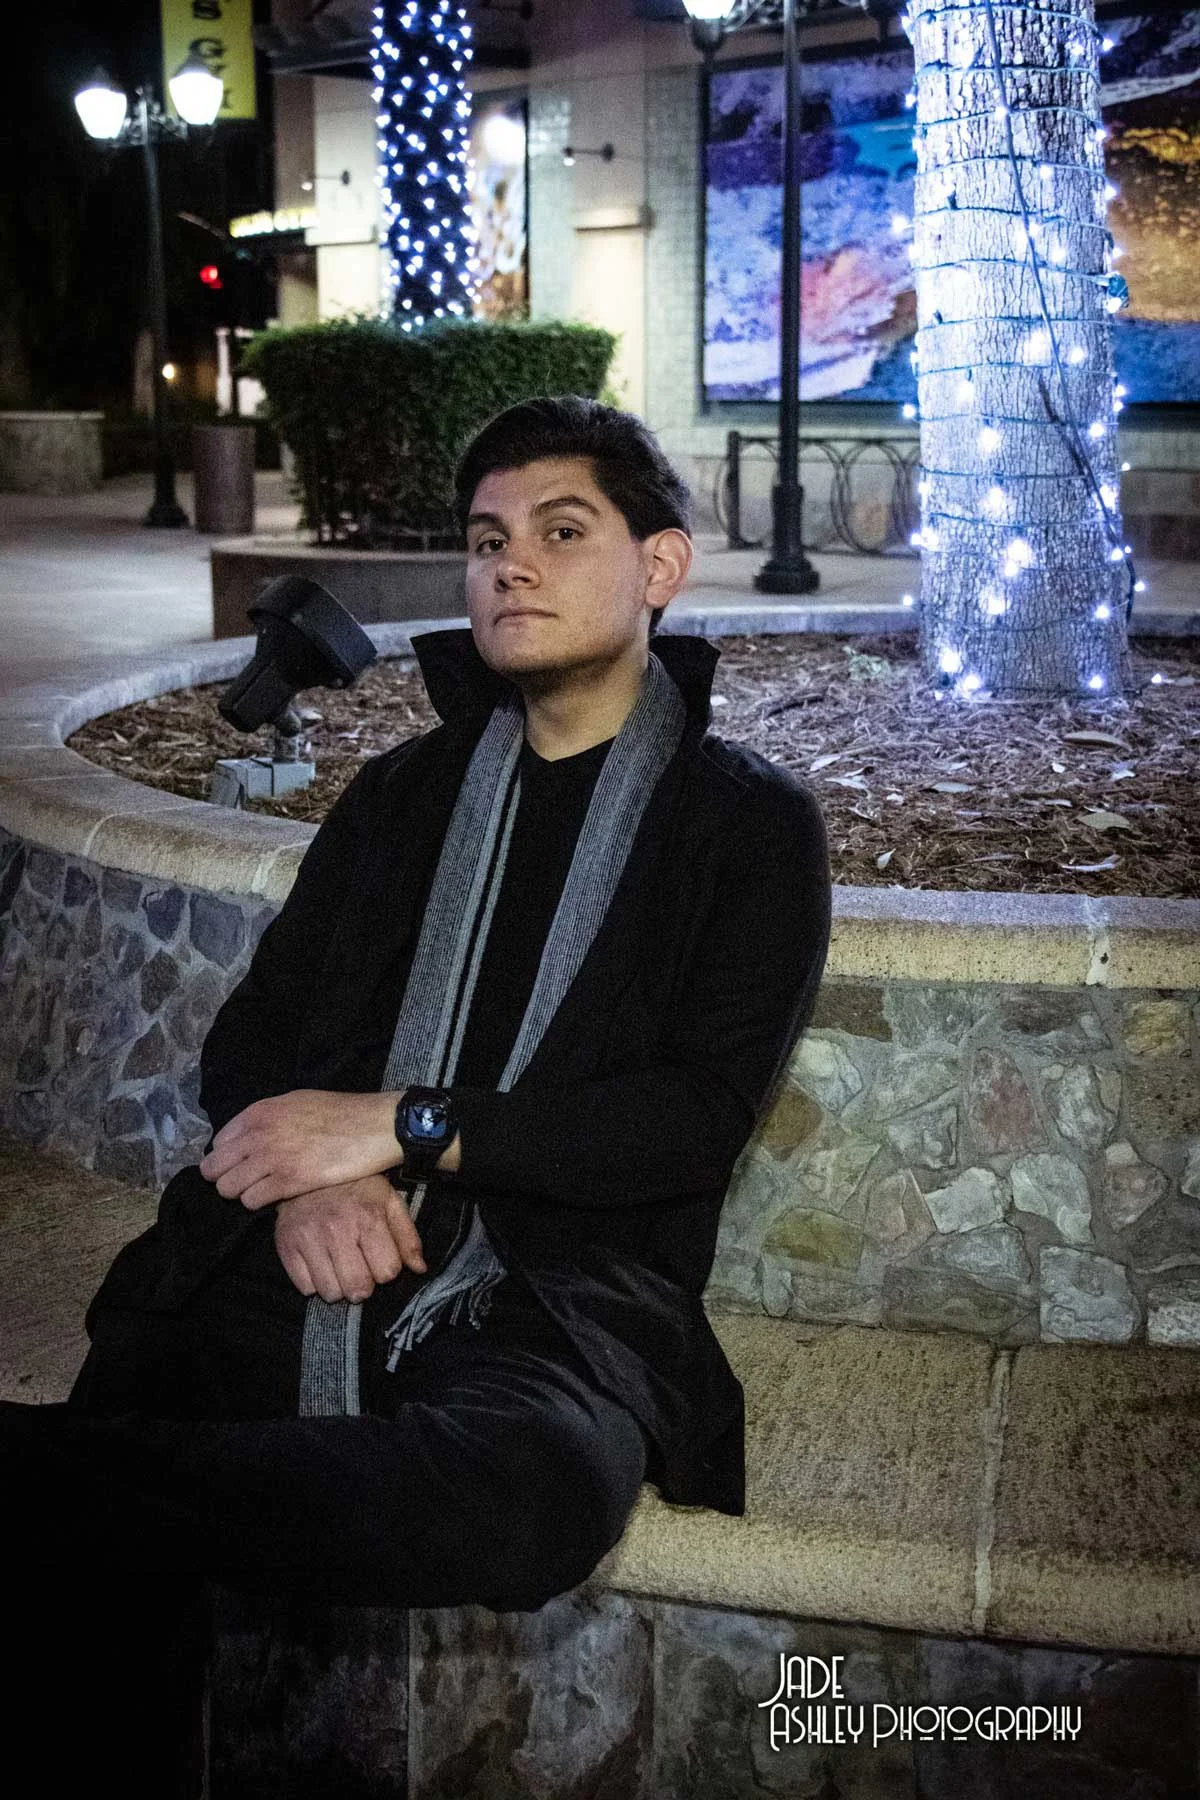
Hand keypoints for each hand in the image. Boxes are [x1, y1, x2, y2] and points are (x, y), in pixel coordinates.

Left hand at [198, 1090, 402, 1208]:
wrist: (373, 1126)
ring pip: (229, 1188)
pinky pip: (251, 1201)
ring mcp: (271, 1159)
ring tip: (262, 1190)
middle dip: (225, 1177)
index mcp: (260, 1112)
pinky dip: (259, 1202)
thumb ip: (268, 1118)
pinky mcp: (287, 1182)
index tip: (241, 1163)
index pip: (220, 1143)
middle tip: (244, 1183)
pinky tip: (275, 1197)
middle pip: (216, 1168)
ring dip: (242, 1192)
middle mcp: (259, 1134)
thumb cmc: (340, 1113)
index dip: (228, 1157)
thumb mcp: (297, 1102)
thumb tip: (248, 1136)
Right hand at [273, 1173, 425, 1302]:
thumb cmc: (355, 1186)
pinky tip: (320, 1261)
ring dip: (339, 1285)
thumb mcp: (388, 1201)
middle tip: (360, 1266)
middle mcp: (336, 1229)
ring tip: (339, 1264)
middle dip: (364, 1283)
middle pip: (358, 1289)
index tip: (380, 1257)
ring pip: (331, 1293)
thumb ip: (407, 1236)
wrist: (310, 1166)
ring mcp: (308, 1239)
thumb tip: (420, 1268)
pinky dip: (314, 1282)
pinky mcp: (285, 1246)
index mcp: (368, 1217)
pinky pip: (305, 1288)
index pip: (387, 1272)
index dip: (387, 1268)